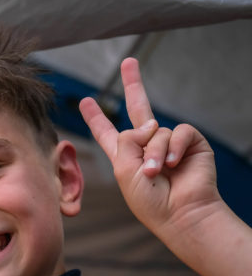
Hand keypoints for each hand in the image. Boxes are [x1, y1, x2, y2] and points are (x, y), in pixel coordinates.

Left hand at [79, 58, 217, 234]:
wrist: (179, 213)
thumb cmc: (149, 200)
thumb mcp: (124, 169)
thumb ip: (127, 140)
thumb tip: (149, 123)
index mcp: (125, 156)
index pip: (108, 132)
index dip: (97, 118)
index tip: (85, 101)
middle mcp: (147, 146)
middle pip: (138, 108)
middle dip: (133, 84)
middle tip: (128, 62)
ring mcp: (169, 143)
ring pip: (154, 130)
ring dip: (154, 153)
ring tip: (155, 173)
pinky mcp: (190, 143)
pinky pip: (178, 131)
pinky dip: (172, 147)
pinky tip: (173, 164)